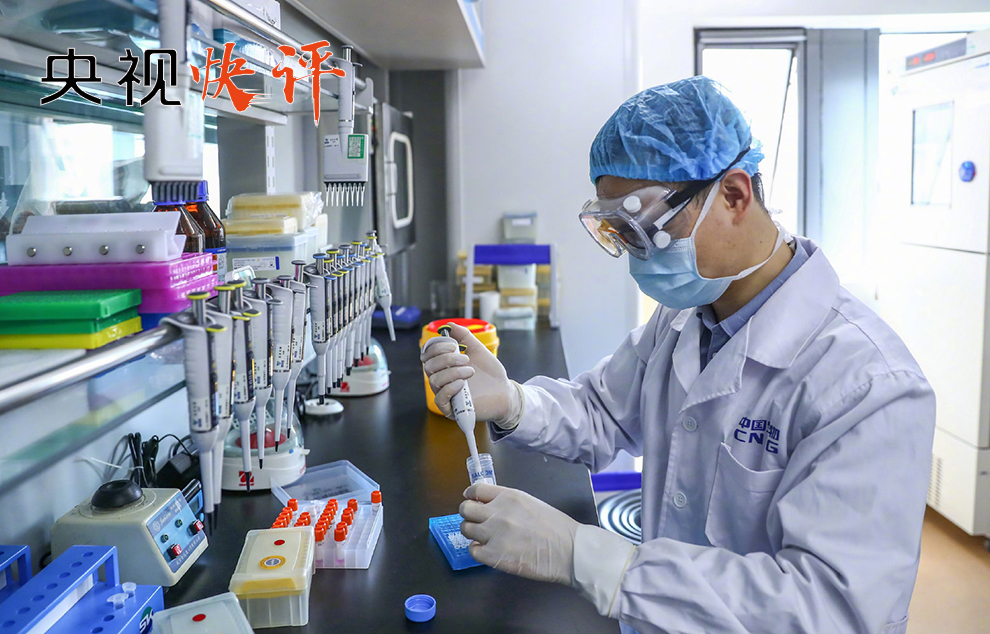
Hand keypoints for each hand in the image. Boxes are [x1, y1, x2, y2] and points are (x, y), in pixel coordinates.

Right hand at [421, 322, 518, 424]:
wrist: (504, 392)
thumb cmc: (490, 373)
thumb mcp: (478, 350)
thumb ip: (464, 337)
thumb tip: (449, 325)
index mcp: (445, 366)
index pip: (428, 355)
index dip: (436, 347)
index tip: (453, 345)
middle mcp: (442, 380)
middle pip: (428, 366)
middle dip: (447, 359)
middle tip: (466, 359)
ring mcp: (446, 395)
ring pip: (434, 381)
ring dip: (453, 372)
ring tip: (470, 371)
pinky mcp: (451, 409)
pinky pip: (440, 399)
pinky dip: (450, 388)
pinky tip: (463, 383)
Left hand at [459, 483, 577, 584]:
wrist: (569, 551)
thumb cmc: (556, 528)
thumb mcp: (530, 503)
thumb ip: (507, 502)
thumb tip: (489, 505)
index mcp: (508, 496)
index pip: (476, 490)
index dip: (471, 496)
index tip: (472, 501)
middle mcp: (497, 512)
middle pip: (465, 509)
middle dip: (469, 514)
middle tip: (477, 521)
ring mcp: (494, 534)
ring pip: (466, 529)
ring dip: (473, 533)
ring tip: (485, 538)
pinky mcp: (494, 556)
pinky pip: (473, 550)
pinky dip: (478, 550)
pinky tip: (489, 550)